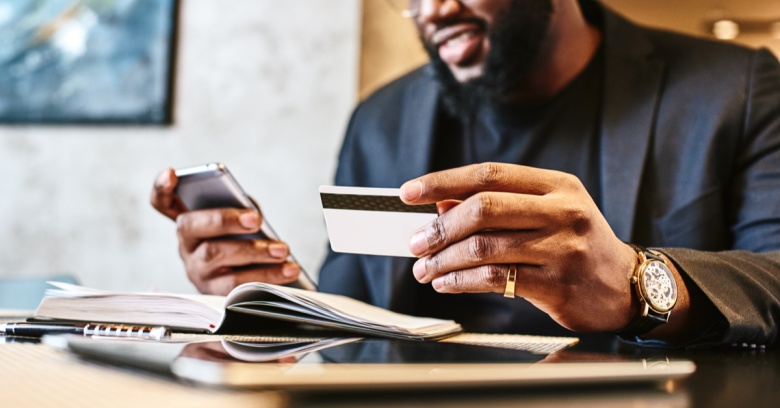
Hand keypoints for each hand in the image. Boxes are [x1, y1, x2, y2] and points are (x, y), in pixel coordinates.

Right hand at [150, 168, 299, 294]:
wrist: (254, 280)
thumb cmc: (246, 240)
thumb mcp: (242, 220)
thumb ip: (242, 209)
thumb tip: (252, 215)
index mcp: (190, 221)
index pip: (162, 202)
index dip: (161, 187)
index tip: (171, 173)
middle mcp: (186, 245)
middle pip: (193, 227)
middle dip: (224, 220)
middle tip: (255, 220)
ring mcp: (196, 270)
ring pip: (216, 257)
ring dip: (254, 252)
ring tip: (283, 250)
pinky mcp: (213, 294)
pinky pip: (236, 286)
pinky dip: (267, 276)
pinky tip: (290, 269)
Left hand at [399, 163, 637, 331]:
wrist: (626, 287)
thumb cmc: (577, 245)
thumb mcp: (546, 213)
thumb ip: (499, 206)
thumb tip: (440, 205)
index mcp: (558, 185)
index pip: (490, 174)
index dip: (443, 181)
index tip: (410, 192)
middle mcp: (563, 211)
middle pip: (484, 208)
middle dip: (439, 227)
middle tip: (415, 242)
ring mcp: (562, 248)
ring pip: (484, 247)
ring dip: (443, 259)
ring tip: (424, 267)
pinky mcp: (556, 284)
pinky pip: (494, 279)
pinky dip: (460, 281)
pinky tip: (446, 282)